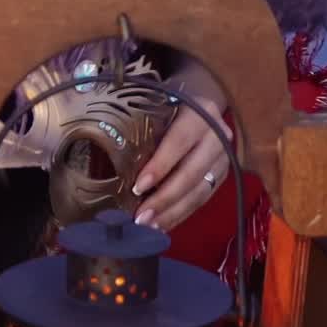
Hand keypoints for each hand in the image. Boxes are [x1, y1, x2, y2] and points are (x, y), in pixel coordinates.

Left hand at [132, 59, 231, 230]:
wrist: (199, 100)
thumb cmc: (165, 102)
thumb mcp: (155, 103)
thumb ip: (140, 124)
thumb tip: (102, 152)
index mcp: (199, 112)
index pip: (179, 142)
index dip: (160, 166)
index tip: (137, 187)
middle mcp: (218, 135)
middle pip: (191, 172)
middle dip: (164, 198)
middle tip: (140, 217)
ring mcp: (224, 157)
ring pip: (200, 191)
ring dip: (173, 212)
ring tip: (148, 226)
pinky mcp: (223, 174)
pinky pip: (203, 198)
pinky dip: (181, 213)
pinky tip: (162, 224)